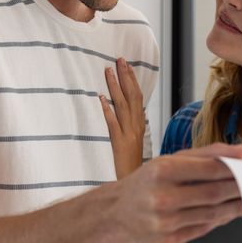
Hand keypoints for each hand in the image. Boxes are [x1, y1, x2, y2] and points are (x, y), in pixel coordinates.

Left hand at [99, 58, 145, 178]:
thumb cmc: (132, 164)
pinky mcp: (120, 143)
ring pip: (123, 106)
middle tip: (118, 59)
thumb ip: (131, 124)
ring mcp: (129, 134)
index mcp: (140, 124)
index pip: (138, 96)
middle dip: (125, 76)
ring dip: (115, 87)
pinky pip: (113, 124)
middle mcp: (136, 126)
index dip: (133, 79)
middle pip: (132, 96)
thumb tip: (122, 109)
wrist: (137, 182)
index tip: (127, 64)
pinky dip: (107, 110)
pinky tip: (101, 98)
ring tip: (108, 72)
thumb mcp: (134, 141)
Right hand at [113, 143, 241, 242]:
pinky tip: (230, 213)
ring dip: (235, 207)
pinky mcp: (167, 241)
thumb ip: (209, 154)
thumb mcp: (171, 160)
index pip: (209, 169)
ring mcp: (163, 222)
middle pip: (214, 194)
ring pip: (212, 214)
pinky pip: (203, 230)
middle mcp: (161, 197)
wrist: (117, 212)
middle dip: (241, 190)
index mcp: (161, 171)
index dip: (236, 169)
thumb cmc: (149, 181)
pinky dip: (219, 221)